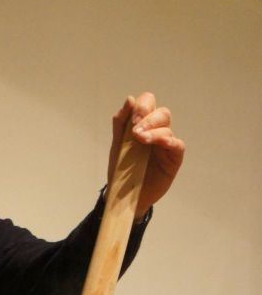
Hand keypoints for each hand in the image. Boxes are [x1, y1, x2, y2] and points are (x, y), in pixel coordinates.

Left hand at [108, 93, 184, 219]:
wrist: (123, 196)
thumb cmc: (121, 170)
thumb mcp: (117, 145)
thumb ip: (120, 123)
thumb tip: (130, 99)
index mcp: (143, 124)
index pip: (149, 102)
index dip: (142, 106)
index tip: (132, 120)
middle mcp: (157, 131)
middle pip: (162, 113)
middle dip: (148, 118)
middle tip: (136, 131)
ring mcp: (166, 145)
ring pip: (167, 127)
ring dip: (154, 131)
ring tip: (141, 139)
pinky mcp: (173, 158)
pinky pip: (177, 145)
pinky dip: (169, 141)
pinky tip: (161, 143)